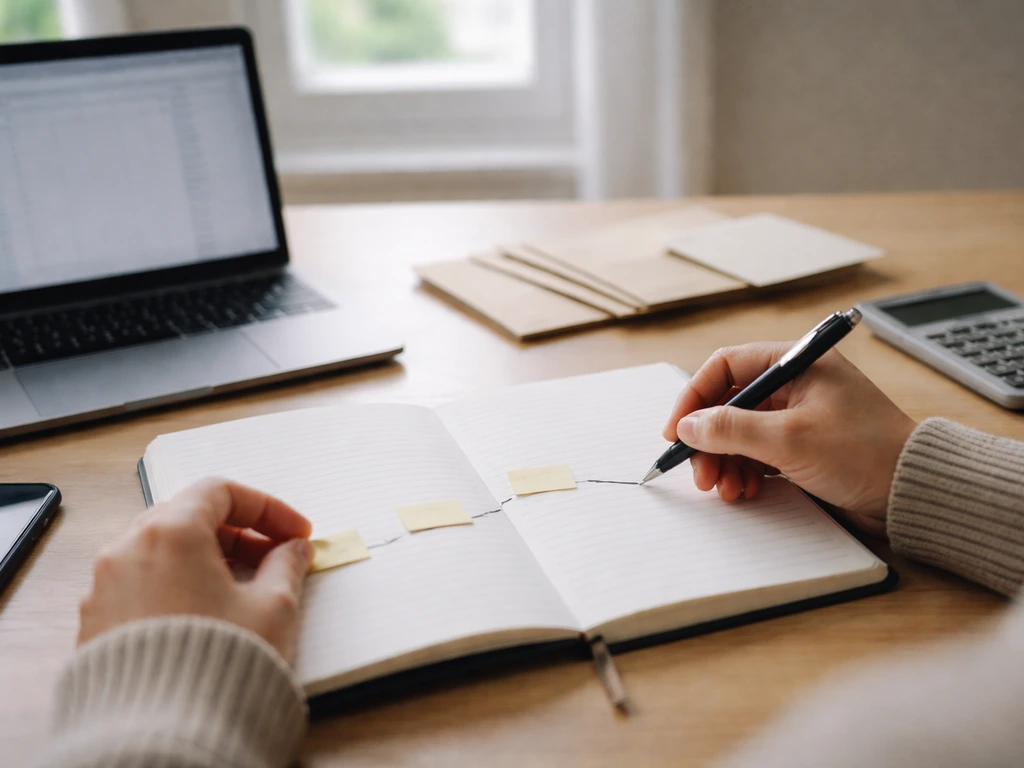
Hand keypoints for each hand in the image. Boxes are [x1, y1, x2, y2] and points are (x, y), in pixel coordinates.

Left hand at [79, 478, 313, 660]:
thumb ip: (287, 566)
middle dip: (238, 534)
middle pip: (189, 517)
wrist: (164, 737)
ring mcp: (105, 587)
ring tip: (244, 591)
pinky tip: (207, 615)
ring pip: (161, 551)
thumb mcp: (274, 608)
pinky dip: (177, 586)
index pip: (221, 493)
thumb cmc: (218, 666)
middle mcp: (127, 550)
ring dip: (207, 560)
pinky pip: (141, 585)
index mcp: (170, 532)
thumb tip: (292, 551)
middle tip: (275, 558)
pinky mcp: (96, 623)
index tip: (294, 533)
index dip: (267, 508)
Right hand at [663, 343, 915, 537]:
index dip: (694, 398)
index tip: (677, 432)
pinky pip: (758, 454)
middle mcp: (795, 385)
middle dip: (709, 441)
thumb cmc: (866, 453)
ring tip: (724, 490)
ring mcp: (798, 417)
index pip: (725, 367)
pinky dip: (744, 472)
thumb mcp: (789, 439)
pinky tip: (743, 491)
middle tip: (700, 473)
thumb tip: (687, 427)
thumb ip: (731, 429)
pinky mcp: (803, 447)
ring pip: (740, 433)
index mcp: (796, 363)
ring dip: (724, 461)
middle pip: (728, 405)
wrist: (915, 492)